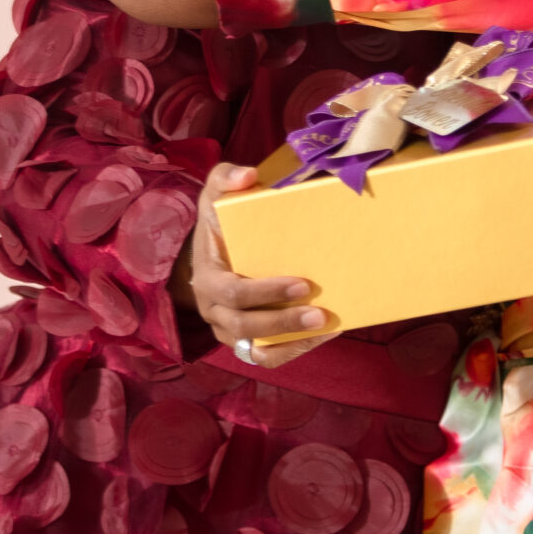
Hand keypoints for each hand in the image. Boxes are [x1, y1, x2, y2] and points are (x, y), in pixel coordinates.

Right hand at [190, 164, 332, 365]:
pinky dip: (292, 351)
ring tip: (325, 328)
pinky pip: (265, 357)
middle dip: (283, 322)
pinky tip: (322, 337)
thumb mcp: (216, 194)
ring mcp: (227, 329)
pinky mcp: (244, 340)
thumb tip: (248, 176)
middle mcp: (213, 310)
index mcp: (206, 278)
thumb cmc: (220, 221)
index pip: (232, 294)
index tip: (303, 284)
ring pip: (254, 349)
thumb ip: (225, 177)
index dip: (266, 293)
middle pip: (244, 326)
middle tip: (321, 313)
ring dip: (291, 342)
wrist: (213, 251)